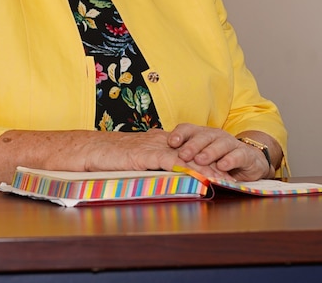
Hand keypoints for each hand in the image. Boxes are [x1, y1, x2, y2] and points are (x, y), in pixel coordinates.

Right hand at [99, 128, 230, 179]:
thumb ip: (149, 163)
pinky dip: (189, 170)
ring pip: (188, 157)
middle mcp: (160, 141)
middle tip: (232, 175)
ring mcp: (154, 147)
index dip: (206, 159)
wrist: (89, 149)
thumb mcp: (134, 159)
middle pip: (193, 152)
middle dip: (214, 164)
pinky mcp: (147, 155)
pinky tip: (201, 178)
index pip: (188, 150)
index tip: (222, 170)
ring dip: (208, 169)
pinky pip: (173, 163)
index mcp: (158, 141)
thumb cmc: (108, 156)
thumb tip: (162, 175)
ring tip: (224, 179)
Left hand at [166, 123, 271, 181]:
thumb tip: (160, 160)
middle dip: (192, 145)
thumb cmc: (218, 158)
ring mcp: (231, 144)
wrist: (249, 160)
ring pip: (219, 144)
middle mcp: (216, 136)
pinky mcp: (245, 154)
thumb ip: (184, 157)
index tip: (170, 142)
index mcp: (202, 134)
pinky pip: (237, 155)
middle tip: (183, 154)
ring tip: (200, 160)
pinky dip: (230, 160)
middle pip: (203, 137)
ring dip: (209, 152)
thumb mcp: (201, 156)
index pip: (188, 129)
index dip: (179, 134)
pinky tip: (223, 166)